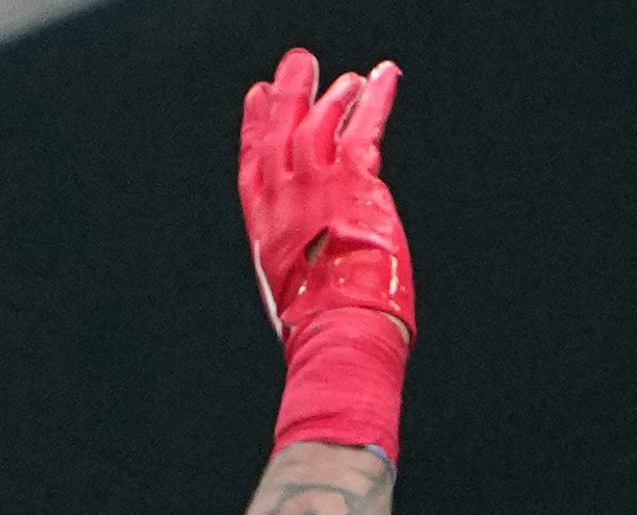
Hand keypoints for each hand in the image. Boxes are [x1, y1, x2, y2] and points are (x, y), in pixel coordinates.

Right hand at [239, 48, 409, 343]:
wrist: (336, 327)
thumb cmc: (319, 325)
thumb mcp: (292, 291)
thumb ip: (299, 260)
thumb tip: (317, 262)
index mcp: (264, 225)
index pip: (254, 161)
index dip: (256, 125)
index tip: (258, 95)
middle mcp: (283, 197)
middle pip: (281, 130)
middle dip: (290, 93)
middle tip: (299, 65)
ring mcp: (314, 184)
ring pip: (320, 123)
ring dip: (334, 97)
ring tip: (346, 80)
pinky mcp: (352, 181)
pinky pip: (364, 128)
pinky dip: (375, 100)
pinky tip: (382, 79)